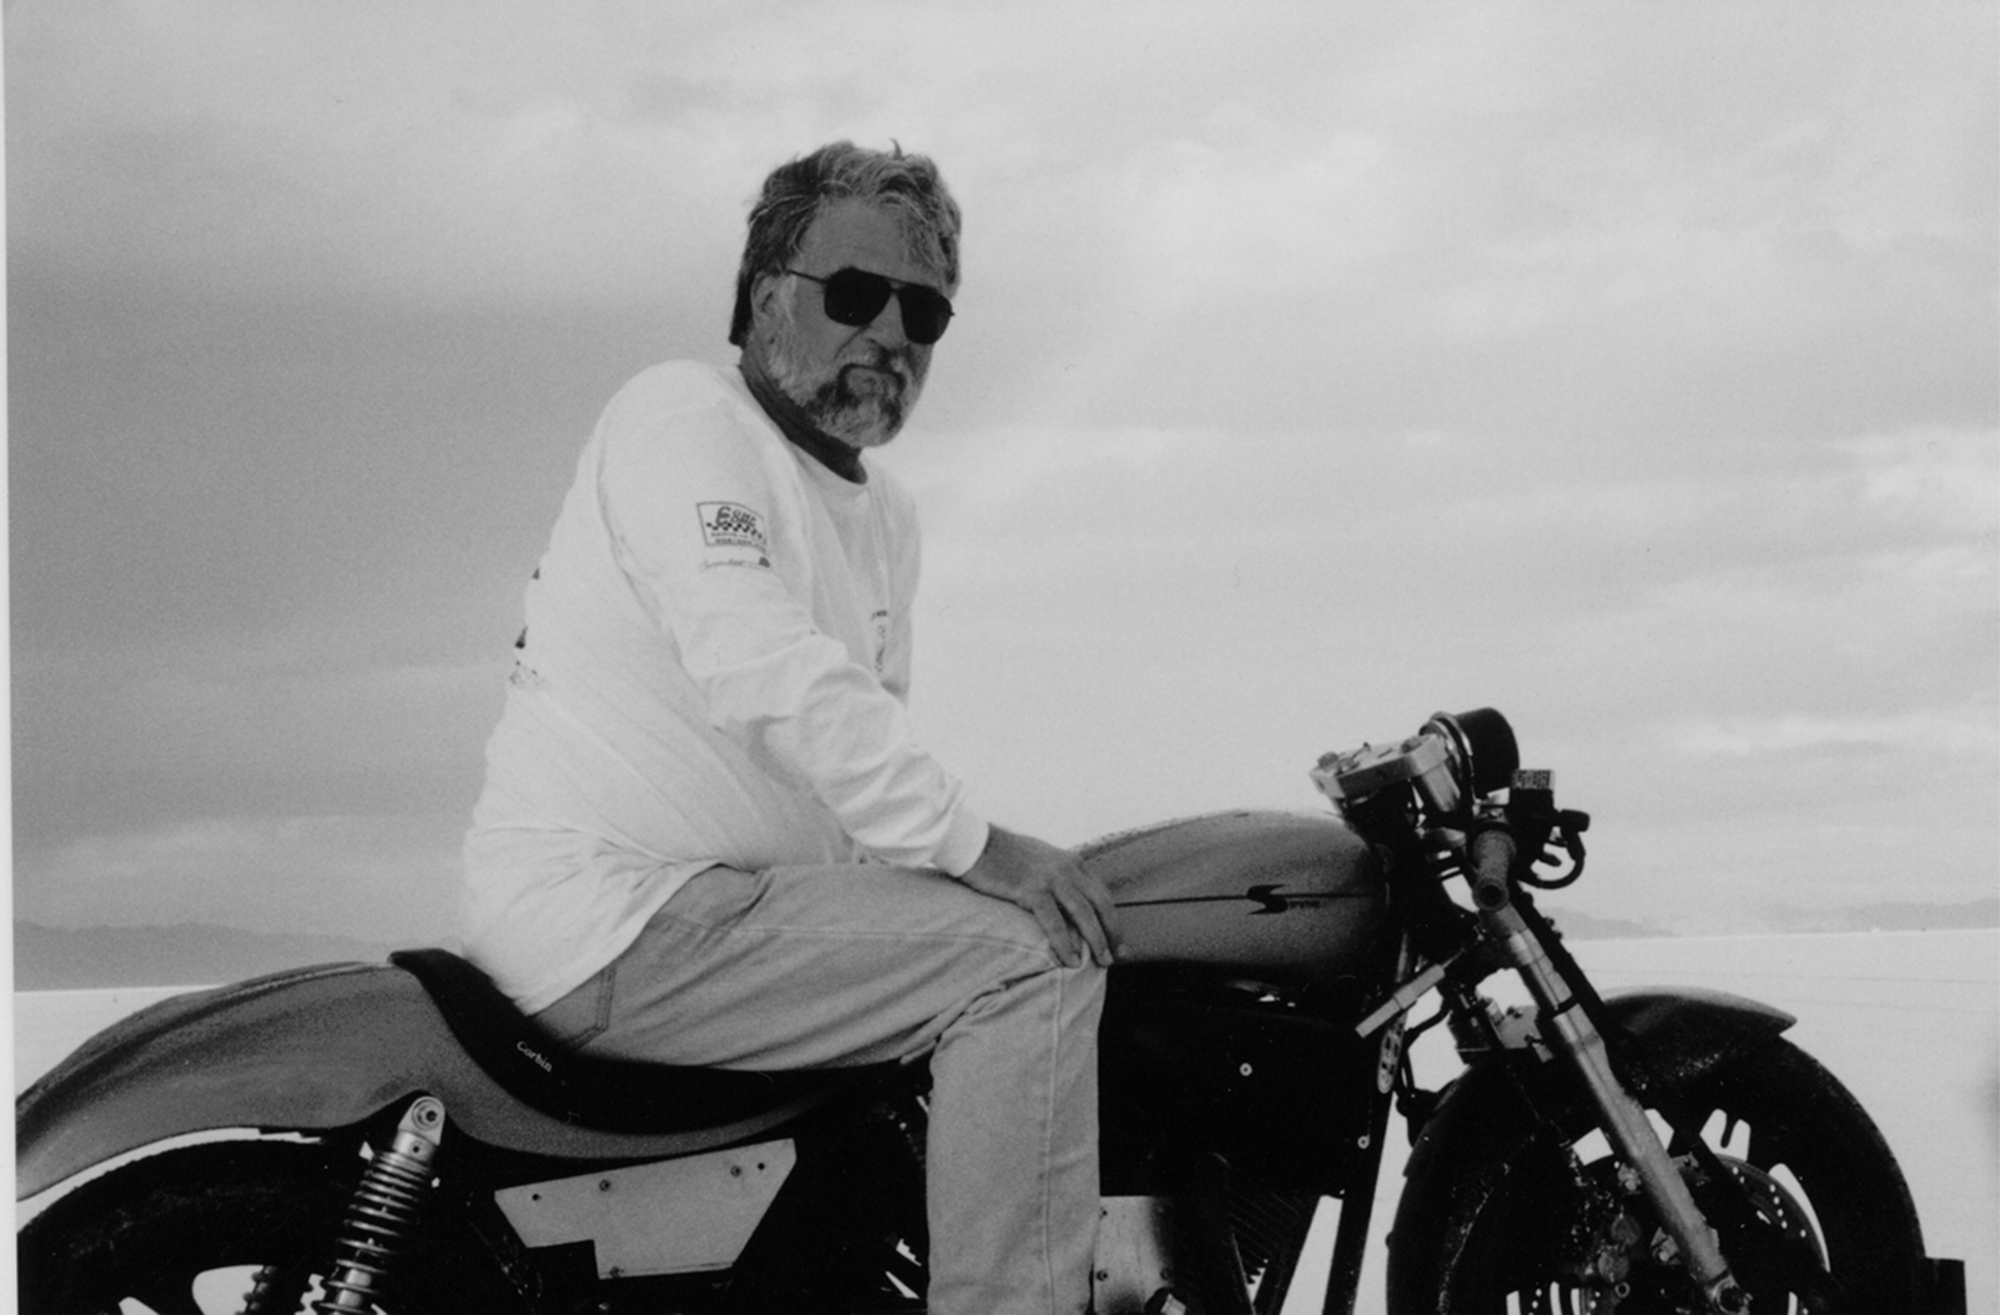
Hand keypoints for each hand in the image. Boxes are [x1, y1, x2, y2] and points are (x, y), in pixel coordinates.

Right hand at [958, 826, 1119, 967]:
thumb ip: (1057, 876)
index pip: (1102, 894)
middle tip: (1116, 957)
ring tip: (1102, 962)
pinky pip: (1054, 922)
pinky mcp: (1031, 890)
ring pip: (1084, 914)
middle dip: (1112, 933)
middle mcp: (1067, 869)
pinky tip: (1069, 960)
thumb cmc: (1003, 855)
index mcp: (1072, 862)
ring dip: (1097, 941)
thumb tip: (1065, 901)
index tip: (1117, 942)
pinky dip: (1064, 943)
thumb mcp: (1041, 859)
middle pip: (1101, 904)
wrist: (975, 843)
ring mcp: (1050, 879)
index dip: (1113, 920)